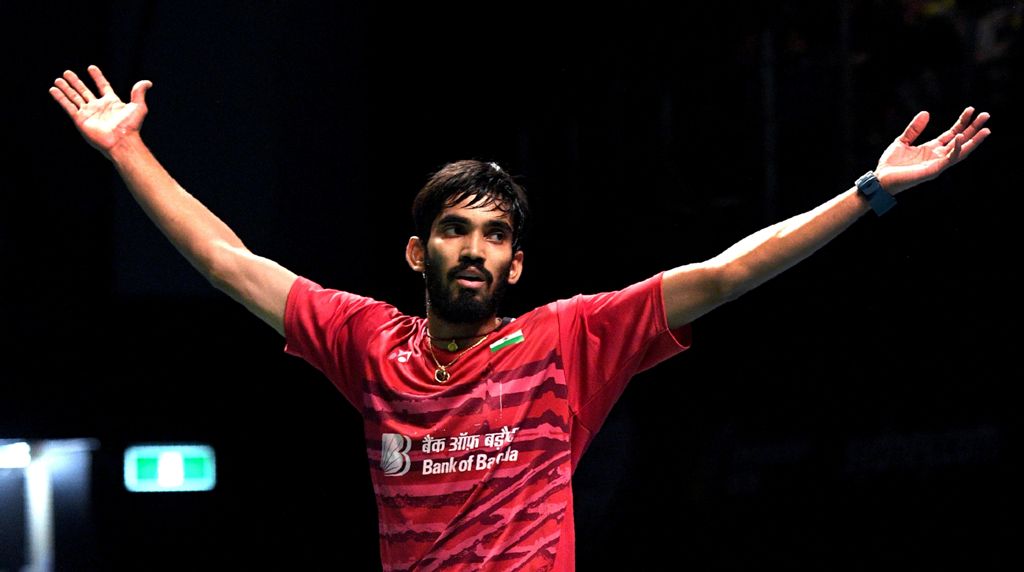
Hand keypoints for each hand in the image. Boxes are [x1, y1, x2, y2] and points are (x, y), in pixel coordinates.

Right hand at [49, 65, 152, 157]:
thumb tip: (147, 82)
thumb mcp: (138, 106)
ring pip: (74, 97)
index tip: (91, 68)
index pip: (103, 86)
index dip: (97, 77)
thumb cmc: (130, 126)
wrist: (121, 141)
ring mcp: (88, 113)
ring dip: (66, 88)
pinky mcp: (80, 120)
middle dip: (76, 82)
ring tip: (58, 79)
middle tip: (67, 72)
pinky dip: (61, 98)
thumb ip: (139, 93)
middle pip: (84, 91)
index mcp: (111, 102)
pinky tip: (53, 90)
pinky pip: (68, 106)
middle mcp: (98, 107)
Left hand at [874, 107, 990, 195]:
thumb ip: (914, 129)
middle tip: (986, 115)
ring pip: (961, 152)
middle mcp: (938, 156)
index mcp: (932, 148)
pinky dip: (957, 149)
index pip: (952, 133)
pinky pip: (949, 159)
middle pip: (961, 141)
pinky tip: (961, 137)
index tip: (971, 109)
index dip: (962, 122)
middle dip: (974, 129)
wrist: (880, 179)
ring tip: (986, 129)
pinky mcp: (933, 171)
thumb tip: (926, 112)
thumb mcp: (902, 141)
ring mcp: (937, 164)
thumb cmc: (891, 163)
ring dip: (974, 141)